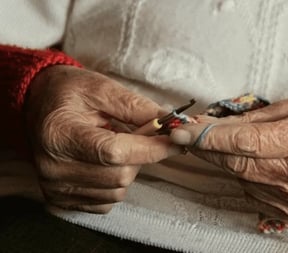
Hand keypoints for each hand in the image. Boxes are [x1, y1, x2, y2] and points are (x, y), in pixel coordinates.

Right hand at [26, 65, 181, 212]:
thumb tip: (169, 123)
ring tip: (115, 145)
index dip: (151, 148)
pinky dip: (115, 183)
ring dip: (128, 169)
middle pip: (120, 175)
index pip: (115, 152)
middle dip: (141, 156)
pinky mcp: (60, 199)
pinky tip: (105, 163)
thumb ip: (135, 106)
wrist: (39, 104)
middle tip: (140, 137)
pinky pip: (106, 201)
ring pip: (117, 191)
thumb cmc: (69, 92)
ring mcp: (55, 187)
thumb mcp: (101, 88)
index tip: (175, 141)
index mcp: (60, 134)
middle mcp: (53, 167)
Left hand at [170, 94, 287, 221]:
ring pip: (243, 181)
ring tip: (238, 145)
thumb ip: (249, 120)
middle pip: (240, 165)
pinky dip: (246, 177)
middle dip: (209, 150)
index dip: (211, 138)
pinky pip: (253, 193)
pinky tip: (258, 164)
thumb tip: (208, 125)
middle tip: (191, 135)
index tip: (184, 132)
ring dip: (229, 162)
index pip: (248, 142)